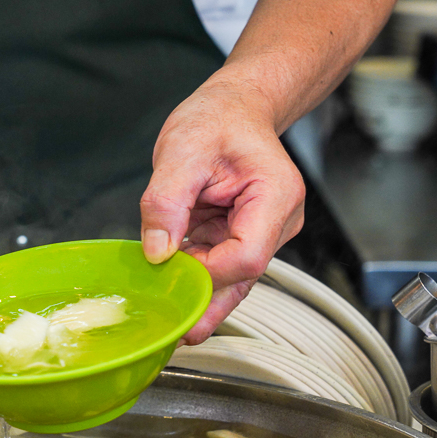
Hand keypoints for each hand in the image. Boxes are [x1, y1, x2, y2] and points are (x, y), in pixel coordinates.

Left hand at [140, 71, 304, 345]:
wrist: (234, 108)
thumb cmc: (218, 120)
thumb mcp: (182, 150)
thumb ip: (166, 202)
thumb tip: (157, 251)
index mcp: (275, 196)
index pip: (247, 257)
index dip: (209, 274)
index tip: (172, 271)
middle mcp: (278, 221)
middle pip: (242, 278)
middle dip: (204, 302)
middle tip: (170, 329)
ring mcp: (264, 232)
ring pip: (231, 279)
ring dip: (197, 291)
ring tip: (164, 309)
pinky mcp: (245, 237)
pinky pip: (220, 266)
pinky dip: (195, 274)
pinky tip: (171, 284)